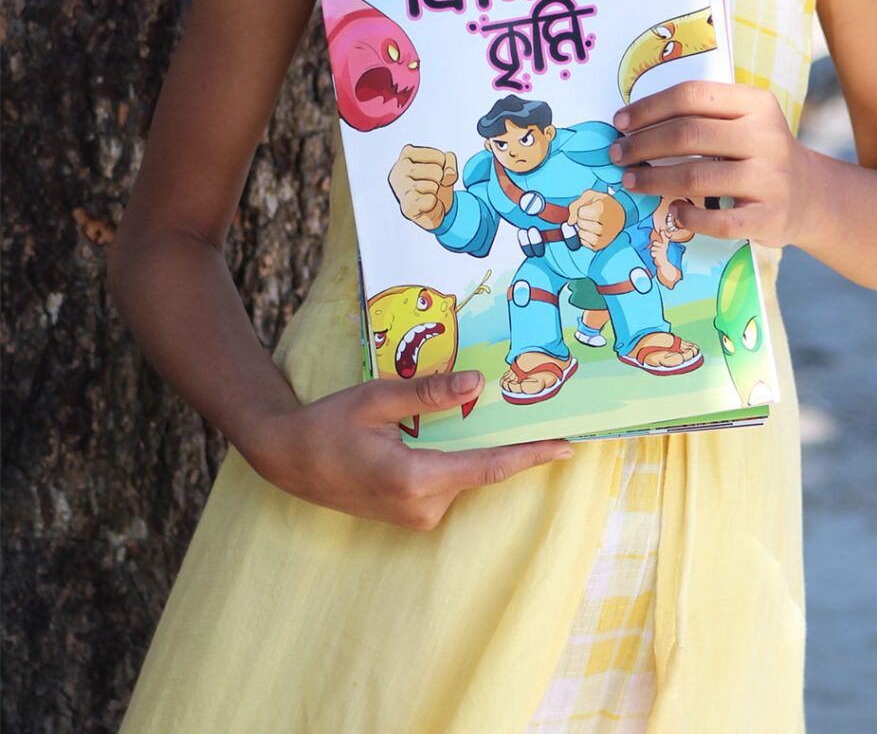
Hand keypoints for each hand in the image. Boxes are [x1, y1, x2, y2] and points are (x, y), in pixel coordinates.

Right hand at [241, 369, 570, 530]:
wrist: (284, 458)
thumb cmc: (328, 425)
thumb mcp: (376, 399)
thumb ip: (429, 394)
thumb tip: (478, 383)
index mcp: (414, 479)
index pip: (489, 467)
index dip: (532, 456)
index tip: (568, 446)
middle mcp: (420, 506)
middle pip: (481, 469)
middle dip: (510, 442)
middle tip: (540, 411)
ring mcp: (414, 516)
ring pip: (464, 475)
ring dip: (476, 447)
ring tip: (485, 412)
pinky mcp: (409, 515)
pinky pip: (447, 482)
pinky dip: (456, 458)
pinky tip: (450, 433)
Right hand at [391, 146, 456, 230]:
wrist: (431, 209)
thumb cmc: (435, 182)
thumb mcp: (446, 166)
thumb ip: (450, 162)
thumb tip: (448, 174)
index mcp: (407, 154)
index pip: (439, 157)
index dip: (443, 166)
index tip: (434, 170)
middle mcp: (399, 168)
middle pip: (437, 171)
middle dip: (439, 179)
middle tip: (430, 184)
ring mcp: (400, 187)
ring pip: (433, 186)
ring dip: (435, 191)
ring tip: (426, 193)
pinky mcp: (405, 205)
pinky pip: (430, 201)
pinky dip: (433, 203)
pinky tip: (424, 204)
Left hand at [569, 189, 624, 250]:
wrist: (621, 213)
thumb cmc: (604, 204)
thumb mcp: (591, 195)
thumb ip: (576, 205)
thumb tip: (570, 222)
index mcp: (603, 209)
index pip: (580, 212)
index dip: (582, 209)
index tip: (590, 208)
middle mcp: (607, 224)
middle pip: (581, 224)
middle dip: (582, 219)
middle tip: (591, 217)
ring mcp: (605, 236)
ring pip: (582, 234)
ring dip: (582, 229)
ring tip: (591, 224)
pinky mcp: (602, 245)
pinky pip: (584, 243)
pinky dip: (584, 237)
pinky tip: (591, 231)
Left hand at [612, 80, 814, 245]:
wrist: (810, 194)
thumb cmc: (759, 153)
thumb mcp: (746, 120)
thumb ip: (703, 116)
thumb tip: (634, 123)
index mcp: (757, 104)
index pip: (692, 96)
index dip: (649, 108)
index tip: (620, 123)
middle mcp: (767, 137)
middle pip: (688, 135)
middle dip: (642, 145)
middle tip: (617, 155)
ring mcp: (771, 179)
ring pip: (696, 178)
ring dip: (653, 181)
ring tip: (631, 182)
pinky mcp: (770, 217)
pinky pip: (719, 221)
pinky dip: (689, 217)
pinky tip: (675, 212)